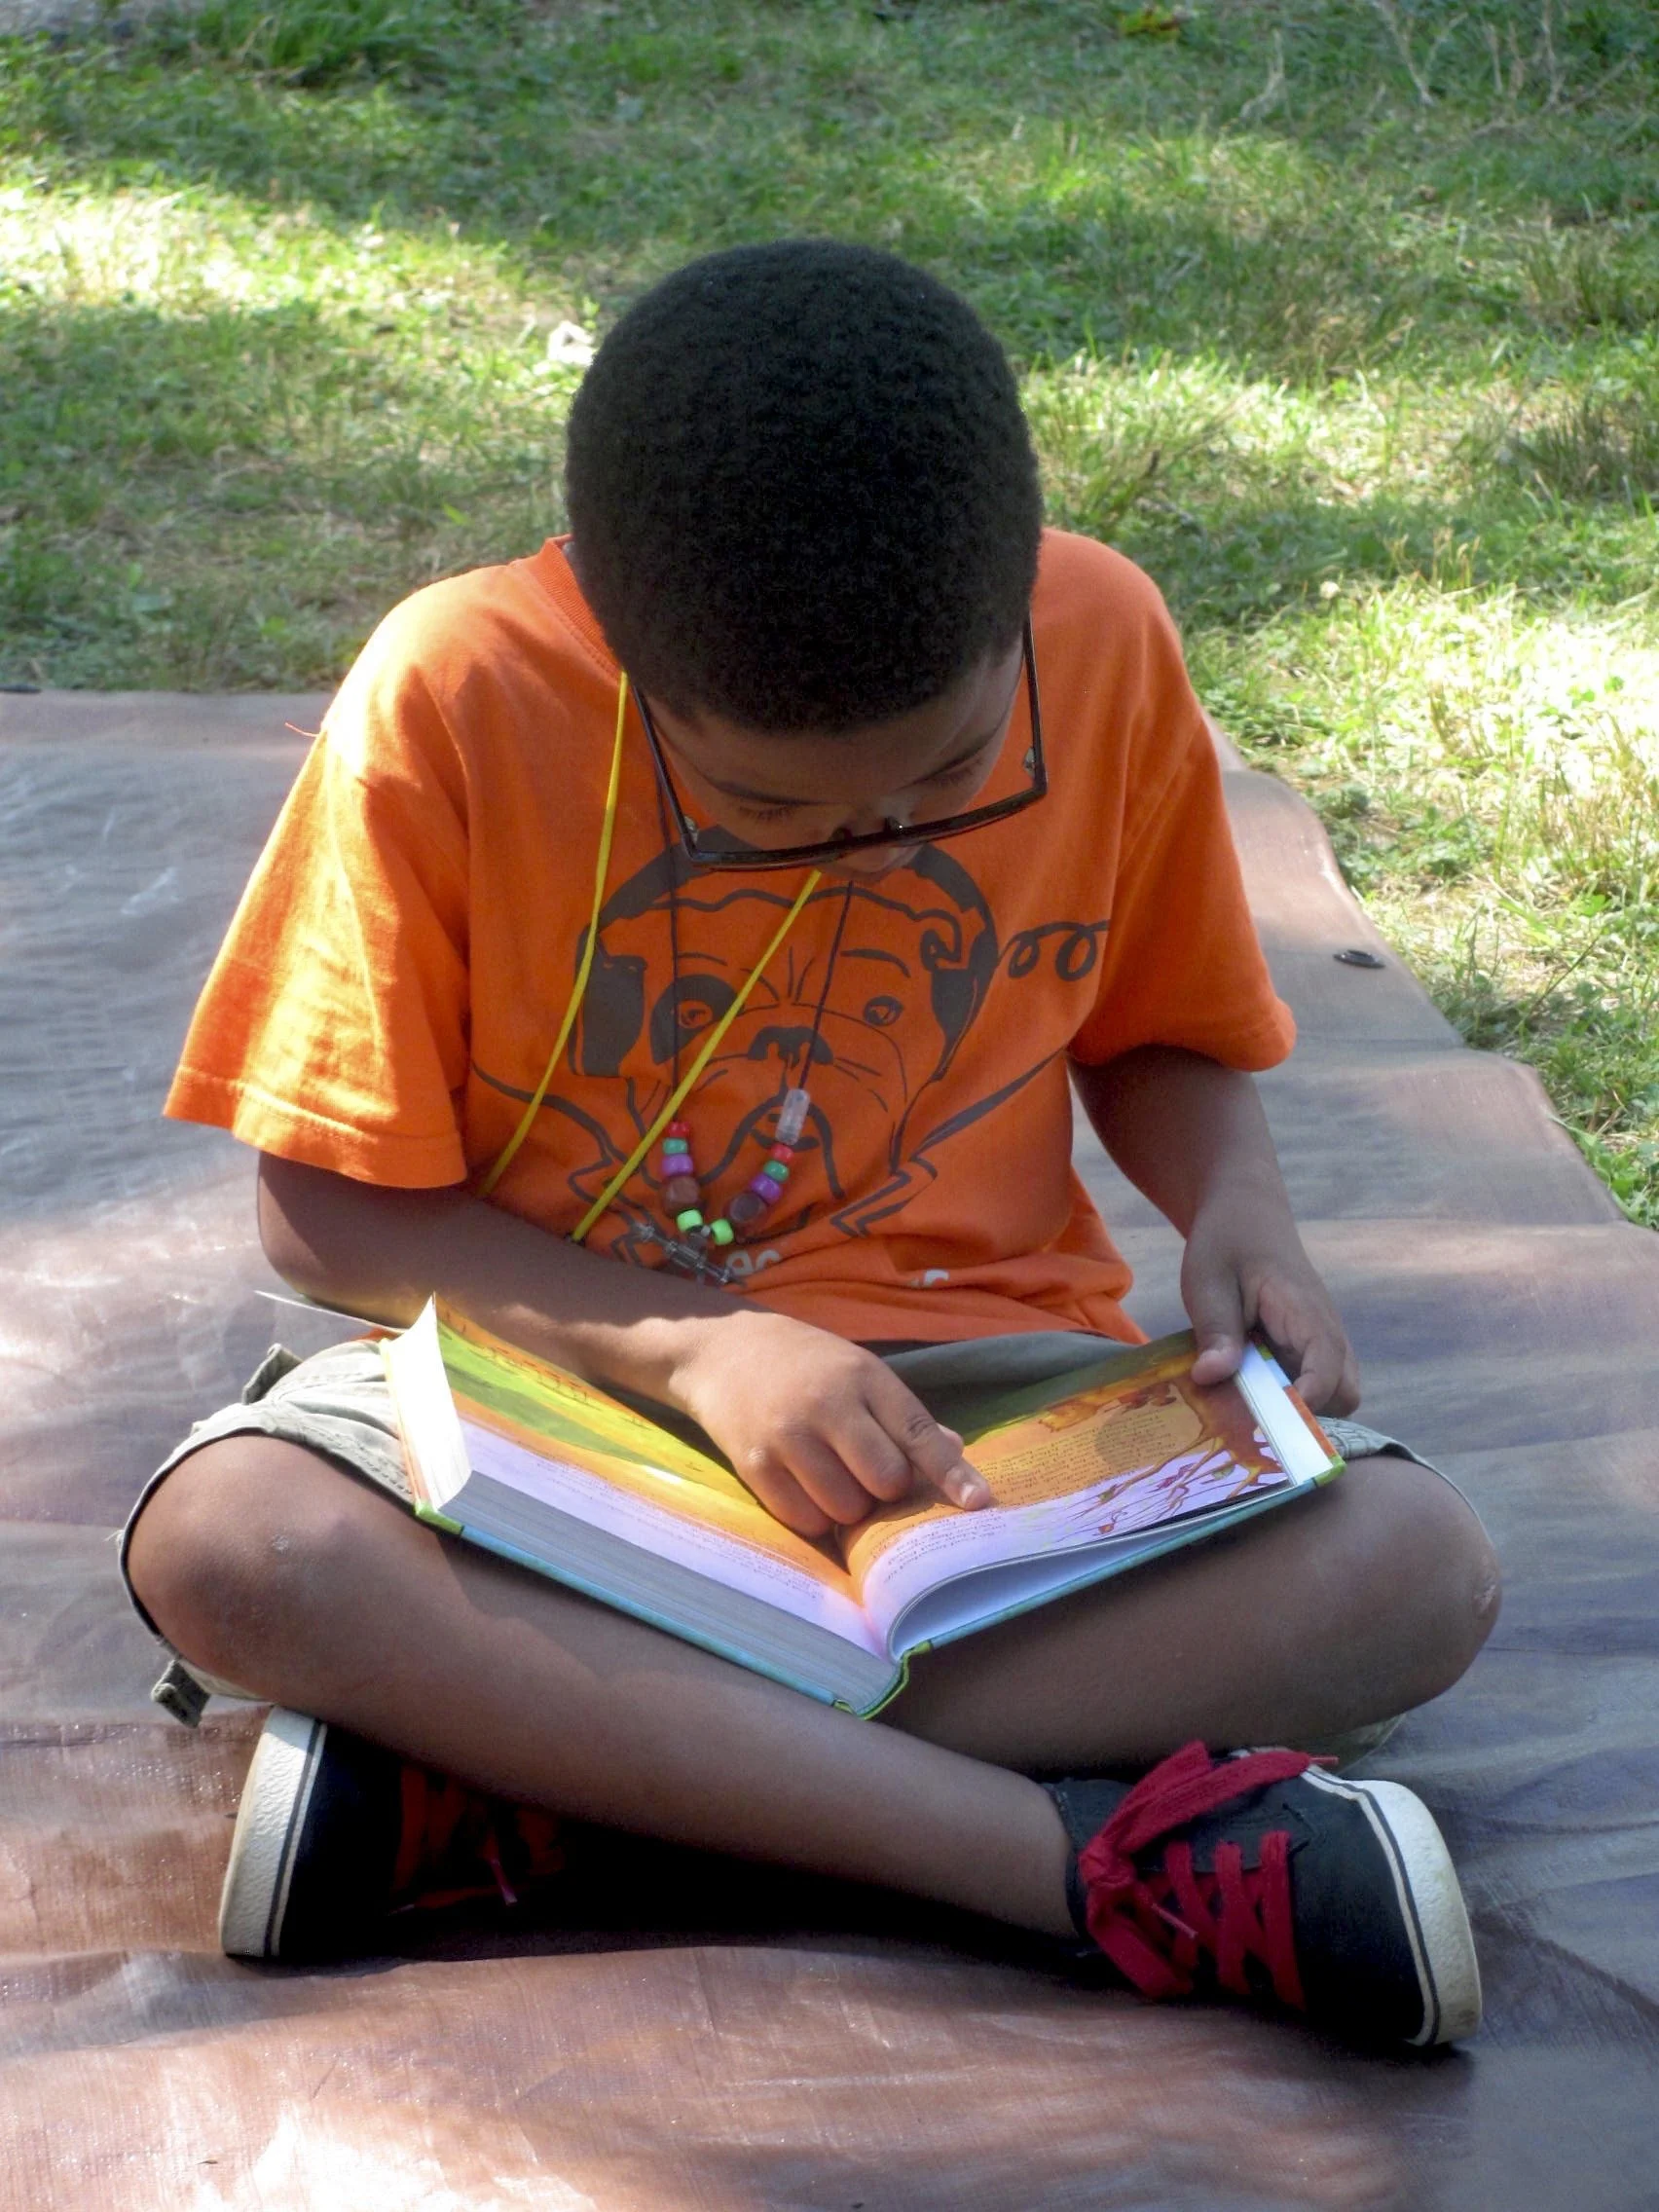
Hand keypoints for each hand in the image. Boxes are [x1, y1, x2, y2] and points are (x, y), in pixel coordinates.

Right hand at [668, 1310, 992, 1538]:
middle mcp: (827, 1406)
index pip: (917, 1432)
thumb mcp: (860, 1372)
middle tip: (868, 1474)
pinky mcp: (753, 1465)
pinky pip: (803, 1519)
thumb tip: (955, 1452)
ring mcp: (787, 1437)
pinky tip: (804, 1487)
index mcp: (864, 1378)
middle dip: (886, 1491)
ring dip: (848, 1508)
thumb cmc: (806, 1364)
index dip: (951, 1472)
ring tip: (832, 1478)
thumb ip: (905, 1417)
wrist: (723, 1349)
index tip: (979, 1502)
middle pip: (885, 1481)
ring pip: (845, 1508)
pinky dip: (813, 1516)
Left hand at [1180, 1187, 1359, 1415]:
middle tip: (1255, 1422)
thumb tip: (1211, 1377)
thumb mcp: (1208, 1280)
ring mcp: (1320, 1342)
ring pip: (1333, 1395)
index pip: (1327, 1372)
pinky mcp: (1305, 1348)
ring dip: (1297, 1410)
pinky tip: (1246, 1395)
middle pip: (1344, 1396)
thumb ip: (1216, 1329)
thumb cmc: (1227, 1242)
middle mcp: (1326, 1333)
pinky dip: (1286, 1398)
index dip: (1305, 1405)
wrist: (1245, 1213)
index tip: (1271, 1427)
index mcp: (1306, 1315)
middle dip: (1308, 1418)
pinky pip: (1311, 1384)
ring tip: (1247, 1410)